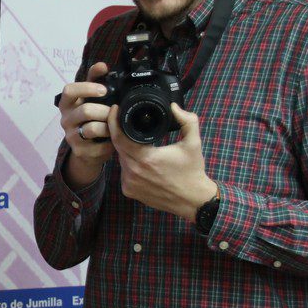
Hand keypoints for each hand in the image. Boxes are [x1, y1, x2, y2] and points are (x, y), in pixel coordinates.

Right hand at [58, 62, 115, 188]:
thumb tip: (103, 65)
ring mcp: (71, 136)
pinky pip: (100, 145)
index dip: (87, 87)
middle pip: (85, 110)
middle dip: (104, 110)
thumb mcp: (90, 99)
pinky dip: (110, 142)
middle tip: (114, 111)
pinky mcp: (80, 151)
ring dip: (108, 126)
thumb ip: (94, 81)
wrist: (87, 149)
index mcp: (67, 104)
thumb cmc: (90, 118)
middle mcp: (65, 119)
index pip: (69, 90)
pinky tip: (112, 140)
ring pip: (92, 128)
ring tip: (114, 126)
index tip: (104, 89)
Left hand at [109, 102, 217, 220]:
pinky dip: (129, 165)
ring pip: (121, 159)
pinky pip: (123, 172)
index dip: (114, 121)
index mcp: (145, 158)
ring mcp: (129, 183)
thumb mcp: (193, 143)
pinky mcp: (129, 191)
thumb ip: (187, 120)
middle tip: (127, 123)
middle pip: (118, 147)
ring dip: (126, 150)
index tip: (115, 109)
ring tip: (137, 142)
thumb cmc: (193, 170)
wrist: (193, 200)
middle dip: (120, 134)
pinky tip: (139, 161)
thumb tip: (174, 106)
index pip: (119, 136)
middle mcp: (133, 172)